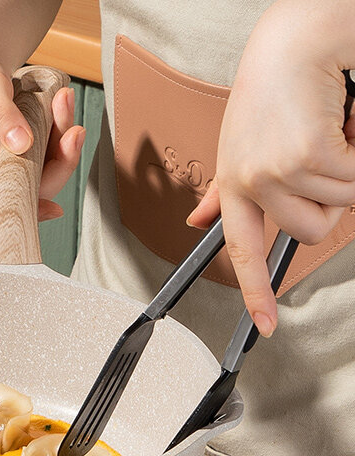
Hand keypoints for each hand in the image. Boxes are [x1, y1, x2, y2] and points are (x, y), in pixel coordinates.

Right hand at [0, 33, 84, 220]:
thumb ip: (0, 114)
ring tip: (64, 100)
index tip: (54, 208)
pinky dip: (59, 131)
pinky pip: (46, 152)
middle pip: (31, 188)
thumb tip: (22, 144)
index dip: (27, 207)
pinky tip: (61, 105)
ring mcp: (6, 161)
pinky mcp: (20, 151)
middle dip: (59, 161)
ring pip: (44, 169)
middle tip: (73, 129)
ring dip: (62, 140)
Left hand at [187, 0, 354, 336]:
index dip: (255, 291)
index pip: (241, 250)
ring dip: (350, 169)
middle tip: (325, 160)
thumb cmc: (269, 94)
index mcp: (233, 186)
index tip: (265, 326)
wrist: (292, 45)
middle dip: (331, 199)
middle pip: (308, 231)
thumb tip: (199, 220)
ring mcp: (278, 171)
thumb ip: (224, 191)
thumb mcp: (236, 147)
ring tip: (329, 134)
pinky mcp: (311, 153)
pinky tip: (342, 126)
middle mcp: (251, 183)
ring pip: (340, 202)